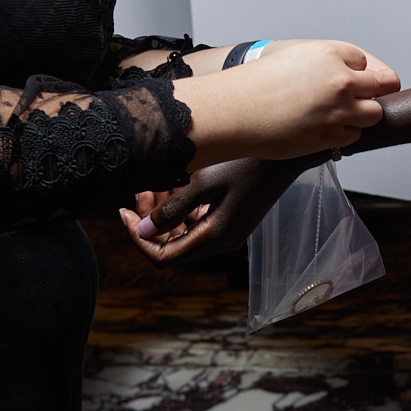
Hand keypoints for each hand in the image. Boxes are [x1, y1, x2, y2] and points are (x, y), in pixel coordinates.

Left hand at [121, 158, 306, 261]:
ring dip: (163, 213)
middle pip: (171, 246)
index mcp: (214, 237)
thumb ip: (172, 209)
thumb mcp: (204, 182)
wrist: (286, 153)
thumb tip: (144, 231)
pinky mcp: (231, 220)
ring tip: (153, 183)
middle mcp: (221, 241)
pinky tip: (175, 184)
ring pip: (182, 233)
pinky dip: (181, 208)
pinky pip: (196, 222)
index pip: (163, 257)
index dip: (138, 239)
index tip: (123, 213)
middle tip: (138, 191)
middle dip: (149, 222)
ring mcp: (227, 232)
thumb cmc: (248, 162)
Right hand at [180, 39, 400, 168]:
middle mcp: (340, 81)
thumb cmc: (256, 83)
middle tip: (359, 97)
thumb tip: (358, 71)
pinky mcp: (331, 136)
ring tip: (337, 114)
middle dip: (373, 91)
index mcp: (330, 54)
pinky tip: (323, 127)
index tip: (359, 78)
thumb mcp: (294, 54)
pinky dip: (344, 133)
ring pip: (374, 114)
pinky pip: (354, 136)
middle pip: (384, 85)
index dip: (363, 71)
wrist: (234, 111)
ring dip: (362, 114)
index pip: (369, 61)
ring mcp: (338, 111)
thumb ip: (328, 60)